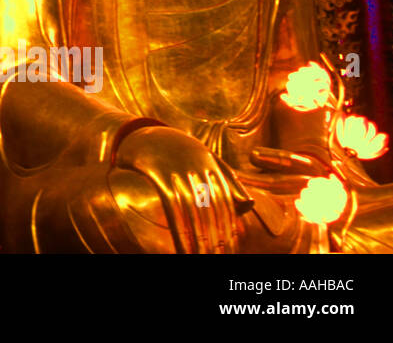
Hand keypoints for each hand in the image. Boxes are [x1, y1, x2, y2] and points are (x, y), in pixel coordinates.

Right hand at [115, 126, 250, 253]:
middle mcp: (198, 168)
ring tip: (200, 258)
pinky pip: (172, 208)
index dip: (229, 230)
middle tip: (218, 258)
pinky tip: (182, 248)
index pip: (226, 204)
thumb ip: (228, 178)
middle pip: (211, 212)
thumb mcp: (205, 158)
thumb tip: (249, 204)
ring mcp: (178, 170)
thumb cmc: (178, 150)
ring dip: (198, 242)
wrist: (143, 134)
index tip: (230, 250)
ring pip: (193, 213)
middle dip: (216, 240)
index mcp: (212, 165)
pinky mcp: (159, 174)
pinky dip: (179, 230)